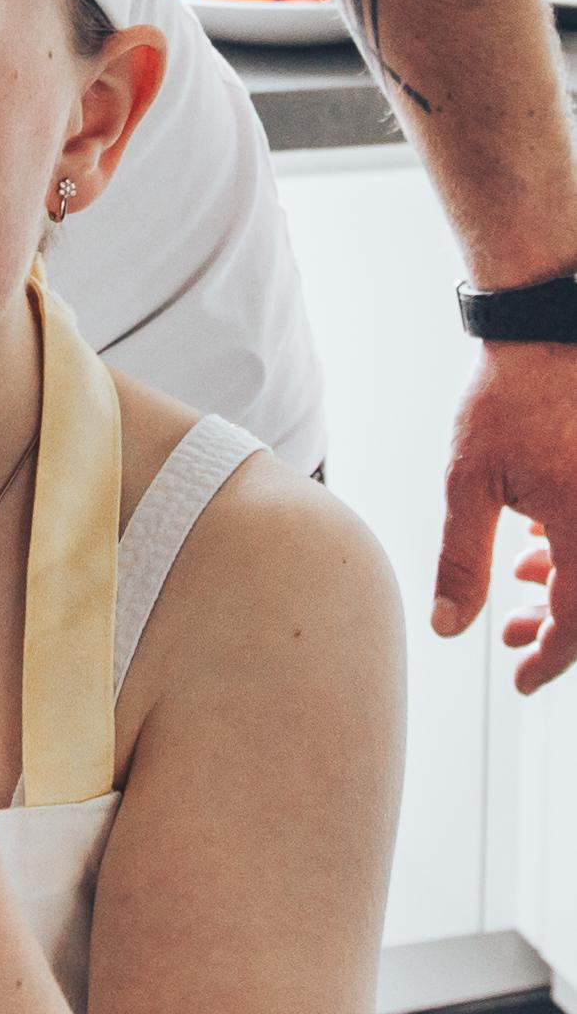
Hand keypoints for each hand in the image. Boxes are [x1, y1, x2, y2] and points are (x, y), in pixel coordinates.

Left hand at [438, 345, 576, 690]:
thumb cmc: (505, 399)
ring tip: (514, 589)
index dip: (551, 659)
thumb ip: (460, 561)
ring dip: (562, 589)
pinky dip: (571, 551)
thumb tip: (449, 627)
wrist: (544, 332)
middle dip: (555, 628)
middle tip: (509, 637)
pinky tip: (536, 544)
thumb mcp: (470, 483)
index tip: (521, 681)